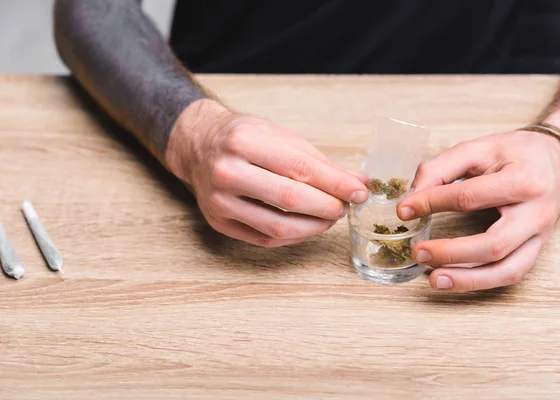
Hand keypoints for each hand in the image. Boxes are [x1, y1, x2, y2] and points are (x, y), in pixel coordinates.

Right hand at [166, 99, 367, 246]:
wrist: (199, 146)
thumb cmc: (244, 138)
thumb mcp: (280, 136)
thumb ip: (319, 161)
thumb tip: (357, 182)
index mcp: (244, 141)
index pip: (300, 168)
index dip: (335, 183)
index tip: (359, 191)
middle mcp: (227, 171)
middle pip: (290, 199)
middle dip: (328, 206)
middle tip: (347, 205)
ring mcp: (220, 201)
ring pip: (278, 225)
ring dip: (315, 226)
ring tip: (331, 217)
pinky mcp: (219, 222)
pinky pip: (265, 238)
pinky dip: (295, 235)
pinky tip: (309, 226)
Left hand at [396, 130, 559, 291]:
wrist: (559, 162)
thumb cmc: (515, 154)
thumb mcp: (477, 148)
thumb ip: (440, 169)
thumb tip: (410, 198)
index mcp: (522, 180)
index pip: (470, 197)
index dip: (431, 203)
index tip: (404, 209)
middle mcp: (536, 213)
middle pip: (494, 244)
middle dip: (451, 252)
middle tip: (418, 251)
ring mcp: (539, 237)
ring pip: (506, 270)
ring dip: (467, 280)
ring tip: (432, 279)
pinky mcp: (536, 251)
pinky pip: (510, 274)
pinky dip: (480, 282)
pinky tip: (453, 279)